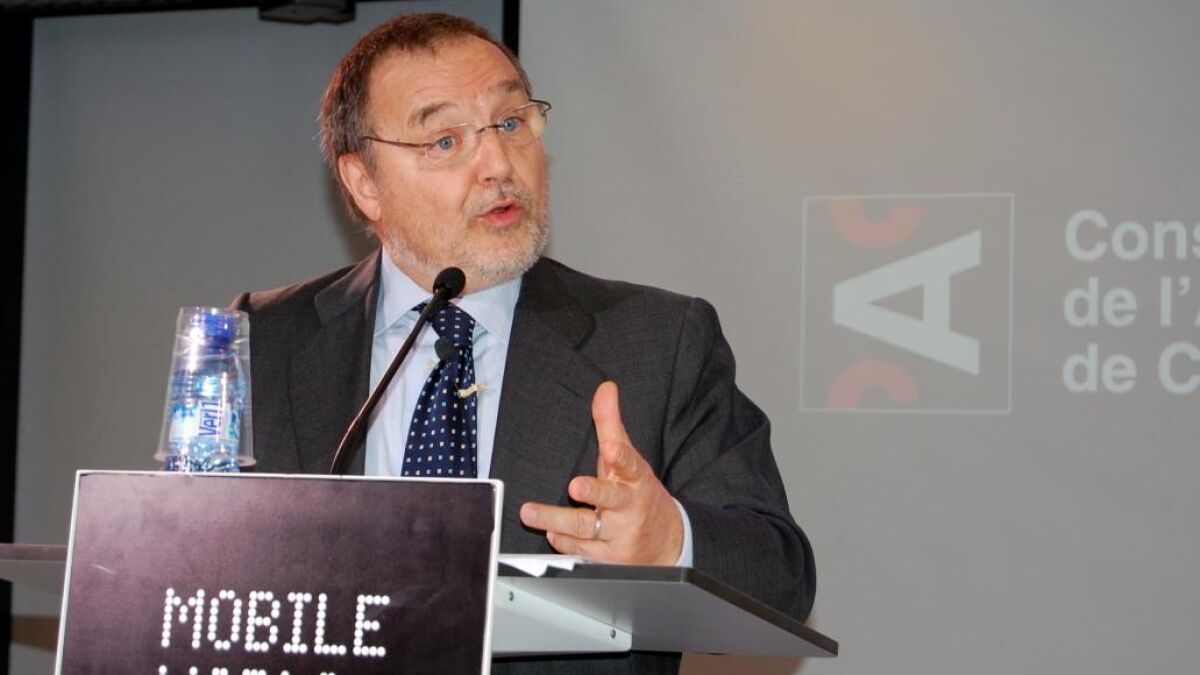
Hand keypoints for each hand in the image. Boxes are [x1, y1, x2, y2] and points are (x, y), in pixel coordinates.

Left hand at [519, 381, 683, 563]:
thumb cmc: (638, 494)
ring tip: (531, 512)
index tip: (613, 451)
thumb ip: (611, 425)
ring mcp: (621, 534)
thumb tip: (605, 388)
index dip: (622, 456)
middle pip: (610, 498)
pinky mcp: (610, 558)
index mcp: (636, 478)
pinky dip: (565, 543)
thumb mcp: (628, 459)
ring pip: (588, 529)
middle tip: (575, 485)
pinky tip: (551, 534)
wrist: (668, 543)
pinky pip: (583, 551)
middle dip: (593, 492)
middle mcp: (630, 506)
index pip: (631, 463)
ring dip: (557, 521)